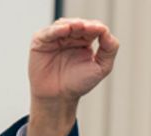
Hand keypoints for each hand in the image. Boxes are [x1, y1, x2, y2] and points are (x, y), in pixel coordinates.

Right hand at [27, 18, 119, 135]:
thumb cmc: (78, 84)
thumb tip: (107, 32)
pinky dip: (56, 29)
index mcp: (85, 41)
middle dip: (85, 25)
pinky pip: (49, 32)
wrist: (59, 97)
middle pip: (79, 24)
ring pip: (64, 24)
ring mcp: (56, 38)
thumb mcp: (101, 67)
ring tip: (79, 26)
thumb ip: (109, 49)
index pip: (93, 28)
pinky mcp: (41, 41)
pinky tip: (65, 29)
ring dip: (72, 24)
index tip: (101, 30)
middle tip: (89, 28)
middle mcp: (70, 37)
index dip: (97, 28)